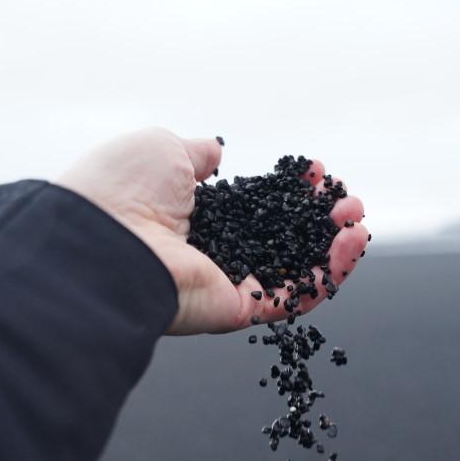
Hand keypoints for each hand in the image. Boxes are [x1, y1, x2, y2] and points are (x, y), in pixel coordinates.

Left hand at [55, 127, 368, 334]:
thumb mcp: (162, 149)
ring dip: (332, 246)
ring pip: (292, 272)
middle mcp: (207, 254)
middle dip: (317, 218)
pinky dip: (328, 275)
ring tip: (357, 219)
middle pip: (278, 240)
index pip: (251, 207)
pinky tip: (352, 244)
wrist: (102, 237)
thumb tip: (215, 152)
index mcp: (187, 217)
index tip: (312, 172)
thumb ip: (196, 153)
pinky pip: (292, 298)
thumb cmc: (121, 190)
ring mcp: (222, 285)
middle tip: (345, 199)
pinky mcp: (235, 311)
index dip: (286, 189)